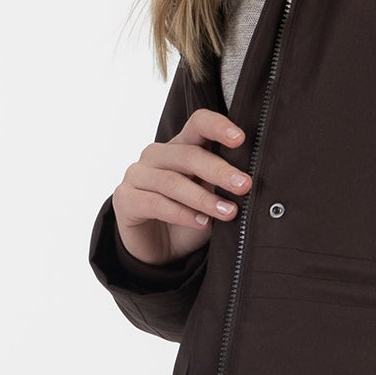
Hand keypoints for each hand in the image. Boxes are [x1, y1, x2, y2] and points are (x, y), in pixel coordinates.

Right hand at [113, 109, 251, 264]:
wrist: (158, 251)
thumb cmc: (188, 218)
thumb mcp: (211, 198)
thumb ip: (224, 186)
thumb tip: (250, 183)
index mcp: (180, 146)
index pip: (197, 124)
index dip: (218, 127)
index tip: (240, 139)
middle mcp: (156, 155)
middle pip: (188, 155)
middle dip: (219, 171)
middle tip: (244, 185)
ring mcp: (137, 175)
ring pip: (172, 182)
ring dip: (203, 199)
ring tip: (228, 212)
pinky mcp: (125, 199)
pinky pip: (155, 203)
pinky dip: (182, 214)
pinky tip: (201, 223)